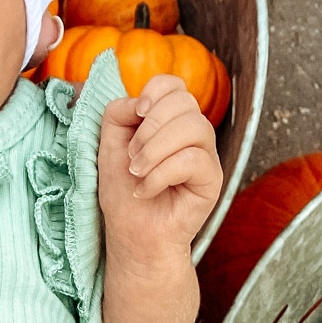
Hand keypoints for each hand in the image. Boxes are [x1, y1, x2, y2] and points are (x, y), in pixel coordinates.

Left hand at [97, 75, 222, 261]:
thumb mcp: (109, 147)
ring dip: (156, 150)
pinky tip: (147, 190)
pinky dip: (162, 174)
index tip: (137, 114)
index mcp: (169, 121)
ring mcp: (205, 155)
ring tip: (137, 173)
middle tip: (132, 157)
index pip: (174, 85)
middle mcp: (192, 134)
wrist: (133, 237)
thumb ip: (118, 114)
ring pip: (194, 127)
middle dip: (151, 127)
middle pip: (185, 102)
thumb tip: (140, 103)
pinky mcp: (213, 179)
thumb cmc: (123, 194)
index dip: (156, 91)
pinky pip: (193, 159)